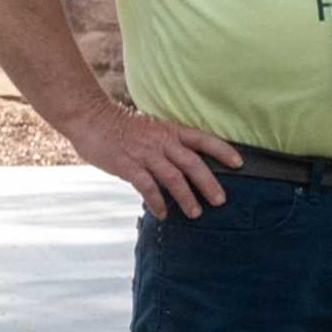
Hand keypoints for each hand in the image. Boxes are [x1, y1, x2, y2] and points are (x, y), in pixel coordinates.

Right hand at [55, 107, 244, 219]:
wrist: (91, 118)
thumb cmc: (123, 127)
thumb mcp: (153, 129)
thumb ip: (169, 145)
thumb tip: (185, 165)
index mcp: (171, 131)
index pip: (204, 140)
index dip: (223, 151)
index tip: (239, 164)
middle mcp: (162, 142)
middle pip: (193, 163)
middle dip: (209, 183)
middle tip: (220, 201)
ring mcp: (145, 153)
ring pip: (173, 177)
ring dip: (186, 197)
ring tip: (195, 213)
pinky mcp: (127, 165)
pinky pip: (146, 186)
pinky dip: (156, 201)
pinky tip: (162, 213)